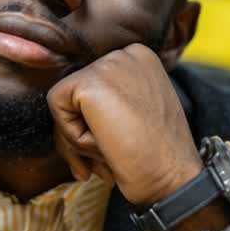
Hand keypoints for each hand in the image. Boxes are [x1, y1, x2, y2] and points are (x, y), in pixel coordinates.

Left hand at [47, 43, 202, 206]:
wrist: (173, 177)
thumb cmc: (158, 158)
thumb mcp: (138, 115)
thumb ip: (110, 102)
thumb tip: (70, 107)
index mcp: (141, 58)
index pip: (96, 85)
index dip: (97, 122)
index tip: (116, 144)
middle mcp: (126, 53)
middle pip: (77, 92)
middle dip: (82, 132)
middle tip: (107, 158)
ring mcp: (109, 65)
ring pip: (64, 101)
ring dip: (79, 139)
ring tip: (112, 153)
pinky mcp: (90, 82)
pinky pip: (56, 108)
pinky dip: (72, 137)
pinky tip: (104, 145)